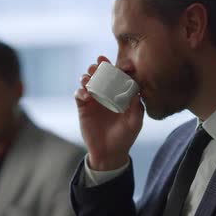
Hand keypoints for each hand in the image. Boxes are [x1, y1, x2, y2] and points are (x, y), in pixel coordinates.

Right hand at [75, 56, 143, 170]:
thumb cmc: (125, 137)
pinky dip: (81, 91)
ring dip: (88, 75)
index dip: (123, 67)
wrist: (109, 153)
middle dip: (101, 66)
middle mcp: (107, 93)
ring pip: (88, 79)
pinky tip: (86, 95)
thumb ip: (136, 108)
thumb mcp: (134, 123)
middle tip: (100, 62)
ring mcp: (94, 98)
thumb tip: (136, 91)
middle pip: (102, 73)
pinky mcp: (83, 106)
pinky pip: (79, 93)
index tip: (126, 65)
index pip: (121, 76)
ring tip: (90, 78)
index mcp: (121, 93)